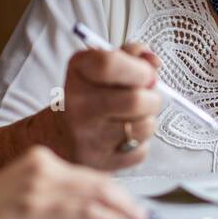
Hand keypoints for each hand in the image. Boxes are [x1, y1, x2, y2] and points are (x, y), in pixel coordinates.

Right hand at [0, 146, 152, 218]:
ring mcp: (35, 186)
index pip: (90, 175)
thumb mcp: (19, 200)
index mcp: (38, 159)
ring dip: (123, 213)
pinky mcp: (30, 208)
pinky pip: (78, 214)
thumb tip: (90, 216)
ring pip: (94, 196)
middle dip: (128, 202)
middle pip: (98, 182)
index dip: (118, 193)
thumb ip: (51, 201)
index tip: (136, 210)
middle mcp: (40, 166)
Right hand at [55, 43, 163, 168]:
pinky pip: (141, 151)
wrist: (62, 134)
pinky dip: (141, 144)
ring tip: (135, 117)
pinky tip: (125, 137)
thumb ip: (132, 55)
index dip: (139, 68)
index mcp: (79, 71)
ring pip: (144, 126)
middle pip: (136, 100)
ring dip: (148, 120)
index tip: (146, 73)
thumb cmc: (93, 94)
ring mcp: (87, 136)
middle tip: (147, 97)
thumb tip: (155, 62)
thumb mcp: (104, 65)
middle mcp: (78, 104)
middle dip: (153, 97)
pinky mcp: (100, 162)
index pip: (109, 64)